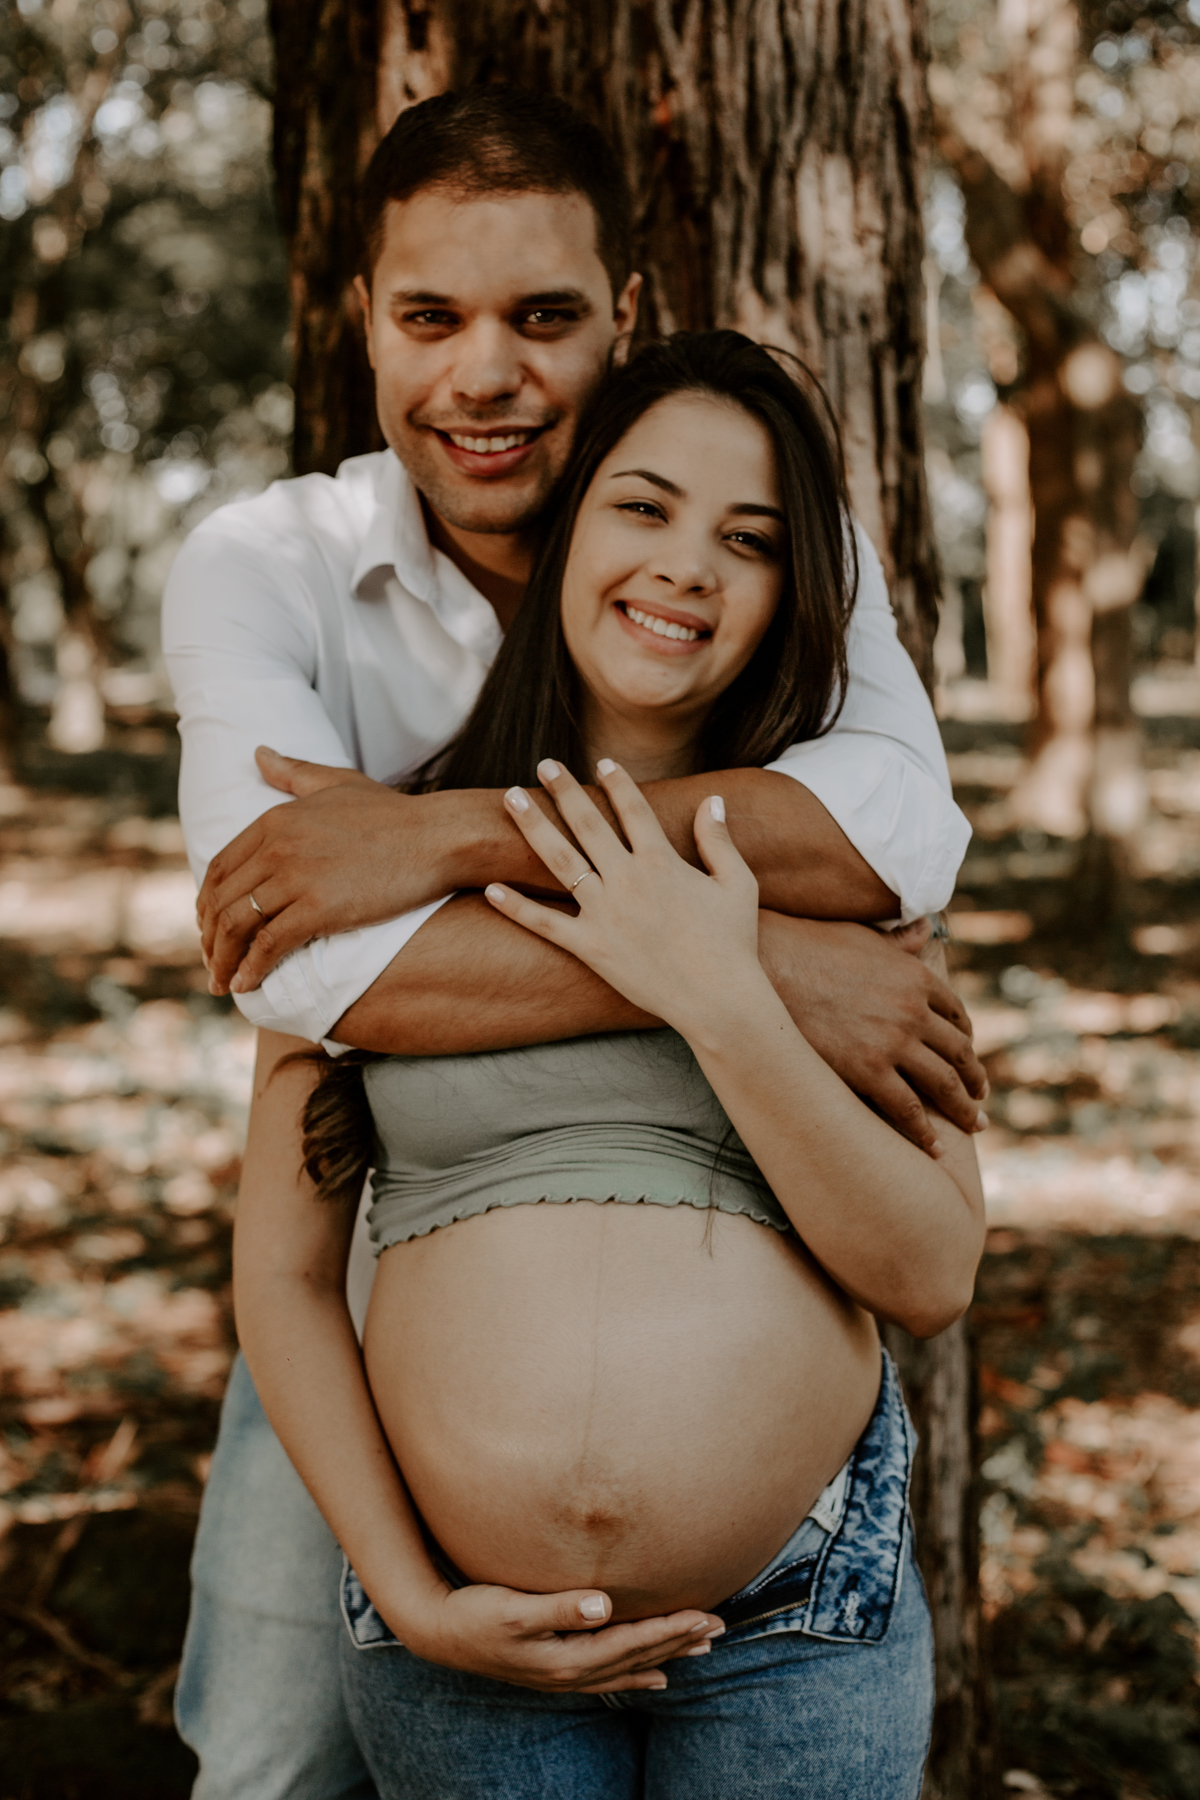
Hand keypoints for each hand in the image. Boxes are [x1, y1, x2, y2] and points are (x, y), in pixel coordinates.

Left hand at [198, 748, 436, 995]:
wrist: (437, 838)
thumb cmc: (393, 814)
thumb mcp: (337, 783)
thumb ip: (293, 772)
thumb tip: (259, 754)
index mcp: (275, 820)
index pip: (220, 868)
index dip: (207, 903)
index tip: (209, 928)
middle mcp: (278, 848)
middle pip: (222, 901)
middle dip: (210, 938)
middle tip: (212, 964)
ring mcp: (297, 878)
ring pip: (238, 926)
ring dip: (223, 960)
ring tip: (224, 984)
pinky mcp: (320, 909)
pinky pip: (270, 945)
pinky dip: (252, 969)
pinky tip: (247, 986)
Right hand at [403, 1579, 723, 1694]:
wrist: (438, 1632)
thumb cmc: (475, 1613)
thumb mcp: (513, 1609)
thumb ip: (559, 1607)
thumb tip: (602, 1605)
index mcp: (566, 1658)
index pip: (631, 1643)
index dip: (669, 1630)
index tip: (704, 1615)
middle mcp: (571, 1672)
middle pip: (638, 1658)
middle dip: (679, 1641)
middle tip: (720, 1626)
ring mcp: (564, 1675)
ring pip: (629, 1668)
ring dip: (666, 1656)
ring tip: (703, 1648)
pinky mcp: (556, 1669)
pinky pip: (609, 1677)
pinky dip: (637, 1676)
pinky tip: (657, 1678)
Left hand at [484, 758, 761, 1034]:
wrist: (718, 999)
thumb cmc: (734, 943)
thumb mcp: (738, 885)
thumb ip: (719, 840)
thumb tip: (712, 801)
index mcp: (662, 862)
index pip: (633, 809)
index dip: (618, 782)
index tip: (602, 761)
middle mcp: (628, 880)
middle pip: (587, 823)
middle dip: (564, 790)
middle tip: (544, 764)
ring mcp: (605, 913)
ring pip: (559, 860)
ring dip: (533, 826)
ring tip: (511, 798)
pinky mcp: (590, 947)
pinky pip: (545, 924)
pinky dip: (516, 907)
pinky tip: (491, 889)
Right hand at [758, 912, 987, 1154]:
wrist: (770, 966)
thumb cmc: (810, 945)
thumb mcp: (865, 936)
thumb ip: (900, 941)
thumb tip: (926, 928)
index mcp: (917, 978)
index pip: (956, 1015)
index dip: (966, 1039)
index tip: (968, 1056)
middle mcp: (914, 1011)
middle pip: (959, 1052)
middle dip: (974, 1079)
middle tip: (981, 1098)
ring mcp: (893, 1043)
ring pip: (944, 1084)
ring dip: (963, 1109)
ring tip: (974, 1124)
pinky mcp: (868, 1070)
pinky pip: (908, 1109)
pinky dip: (925, 1132)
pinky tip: (934, 1146)